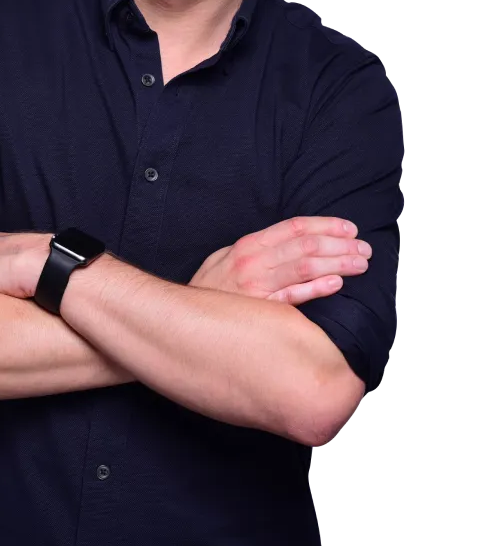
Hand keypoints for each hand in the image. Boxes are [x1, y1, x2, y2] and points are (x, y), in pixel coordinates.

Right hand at [189, 217, 370, 304]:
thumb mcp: (226, 258)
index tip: (349, 229)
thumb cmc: (209, 290)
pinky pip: (293, 297)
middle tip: (363, 249)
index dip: (325, 226)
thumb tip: (291, 241)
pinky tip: (336, 284)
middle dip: (340, 245)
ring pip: (304, 267)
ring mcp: (257, 286)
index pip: (295, 227)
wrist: (182, 320)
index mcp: (249, 245)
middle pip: (306, 246)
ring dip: (337, 263)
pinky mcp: (260, 310)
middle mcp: (254, 261)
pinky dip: (316, 288)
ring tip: (359, 264)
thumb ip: (256, 249)